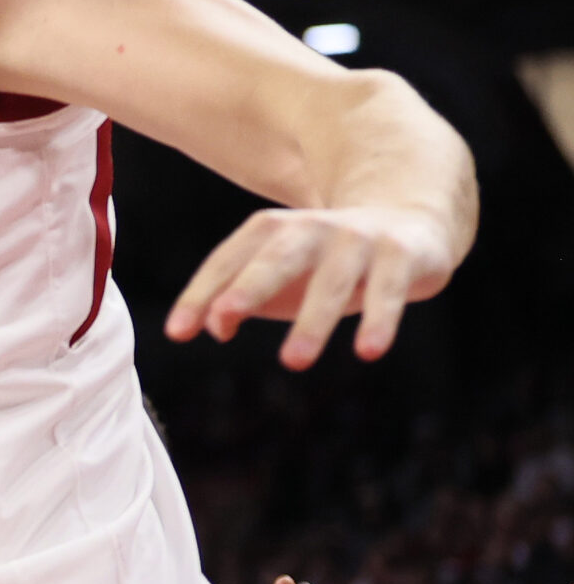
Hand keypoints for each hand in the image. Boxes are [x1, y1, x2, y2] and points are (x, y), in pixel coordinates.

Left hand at [163, 204, 455, 369]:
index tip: (176, 333)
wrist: (408, 222)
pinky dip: (379, 320)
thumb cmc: (324, 263)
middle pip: (275, 259)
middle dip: (248, 287)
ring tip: (293, 361)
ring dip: (312, 321)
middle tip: (224, 317)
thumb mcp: (279, 279)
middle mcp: (310, 229)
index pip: (227, 263)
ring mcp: (357, 239)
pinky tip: (368, 352)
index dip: (201, 295)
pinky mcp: (400, 255)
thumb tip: (213, 328)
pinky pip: (388, 291)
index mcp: (270, 230)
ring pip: (332, 282)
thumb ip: (238, 300)